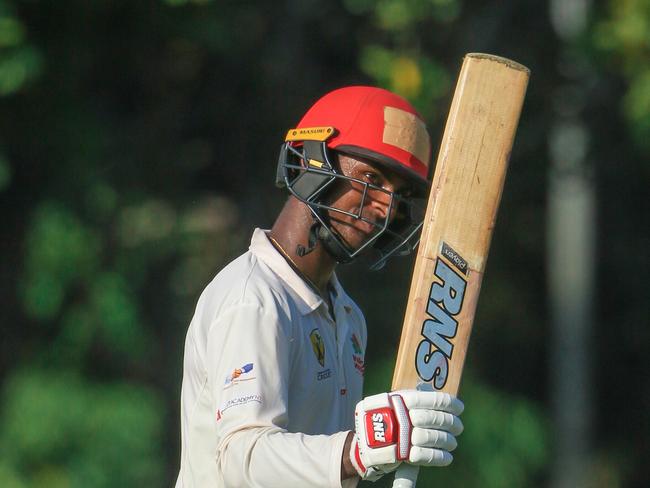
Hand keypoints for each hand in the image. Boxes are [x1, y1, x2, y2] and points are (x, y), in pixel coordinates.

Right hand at [349, 390, 463, 480]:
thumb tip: (445, 402)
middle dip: (451, 423)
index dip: (449, 403)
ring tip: (452, 442)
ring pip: (433, 437)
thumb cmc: (383, 420)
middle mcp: (402, 414)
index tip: (459, 408)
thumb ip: (413, 401)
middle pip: (435, 419)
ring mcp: (401, 434)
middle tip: (459, 427)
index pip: (432, 399)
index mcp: (401, 398)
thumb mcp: (392, 402)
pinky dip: (440, 457)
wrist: (362, 443)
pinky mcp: (401, 454)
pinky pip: (427, 456)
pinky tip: (447, 457)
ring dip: (447, 441)